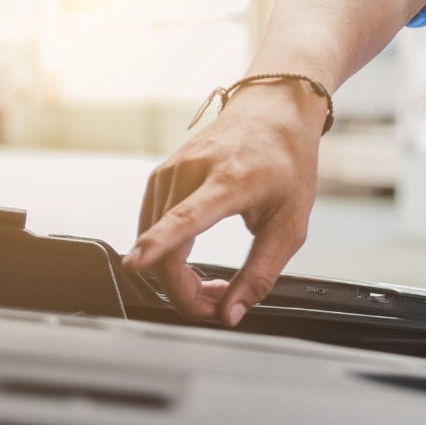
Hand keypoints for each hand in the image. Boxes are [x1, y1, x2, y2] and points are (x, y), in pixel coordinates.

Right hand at [122, 82, 324, 325]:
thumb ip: (261, 274)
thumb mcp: (291, 225)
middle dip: (184, 292)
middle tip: (218, 306)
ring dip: (177, 277)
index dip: (158, 245)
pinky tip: (194, 261)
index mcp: (229, 181)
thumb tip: (231, 314)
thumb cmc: (287, 162)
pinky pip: (152, 227)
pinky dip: (167, 255)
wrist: (273, 110)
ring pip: (152, 241)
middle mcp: (191, 171)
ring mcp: (170, 171)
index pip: (186, 218)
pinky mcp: (160, 177)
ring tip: (217, 285)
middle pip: (164, 246)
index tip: (135, 262)